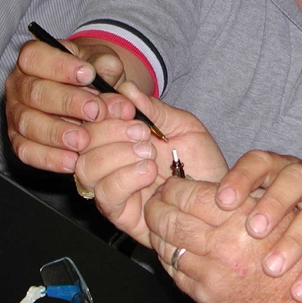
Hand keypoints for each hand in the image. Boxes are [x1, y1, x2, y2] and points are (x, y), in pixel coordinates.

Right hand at [5, 38, 134, 172]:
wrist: (91, 97)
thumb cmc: (93, 75)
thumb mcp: (101, 62)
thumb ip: (104, 66)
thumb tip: (104, 75)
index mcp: (34, 58)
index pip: (35, 57)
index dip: (60, 66)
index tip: (89, 75)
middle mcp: (19, 84)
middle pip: (34, 92)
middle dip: (67, 103)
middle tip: (95, 112)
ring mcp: (16, 113)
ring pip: (28, 123)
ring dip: (57, 134)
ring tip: (83, 141)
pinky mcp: (19, 139)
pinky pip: (26, 151)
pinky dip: (49, 158)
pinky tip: (73, 161)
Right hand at [74, 82, 227, 245]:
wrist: (220, 196)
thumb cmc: (201, 161)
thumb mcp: (183, 126)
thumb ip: (154, 109)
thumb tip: (127, 89)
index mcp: (119, 135)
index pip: (92, 117)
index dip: (103, 108)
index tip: (127, 107)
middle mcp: (108, 160)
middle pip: (82, 141)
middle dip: (110, 131)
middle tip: (143, 133)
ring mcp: (110, 186)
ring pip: (86, 167)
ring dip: (117, 155)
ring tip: (149, 154)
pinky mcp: (119, 213)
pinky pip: (104, 194)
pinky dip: (125, 178)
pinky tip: (148, 172)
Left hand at [146, 177, 301, 302]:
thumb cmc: (297, 253)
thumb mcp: (278, 211)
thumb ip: (242, 194)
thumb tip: (199, 182)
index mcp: (242, 218)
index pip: (189, 195)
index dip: (173, 187)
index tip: (170, 183)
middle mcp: (225, 246)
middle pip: (171, 219)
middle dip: (156, 206)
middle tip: (154, 199)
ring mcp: (213, 274)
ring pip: (167, 245)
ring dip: (156, 230)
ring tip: (158, 220)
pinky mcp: (208, 296)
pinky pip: (174, 271)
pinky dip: (167, 255)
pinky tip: (170, 245)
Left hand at [214, 151, 301, 302]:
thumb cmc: (290, 218)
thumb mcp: (263, 202)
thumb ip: (228, 204)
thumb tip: (172, 208)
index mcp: (281, 168)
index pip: (260, 161)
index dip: (241, 178)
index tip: (221, 201)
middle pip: (294, 180)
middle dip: (272, 204)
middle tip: (251, 232)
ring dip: (295, 241)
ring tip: (272, 268)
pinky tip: (299, 291)